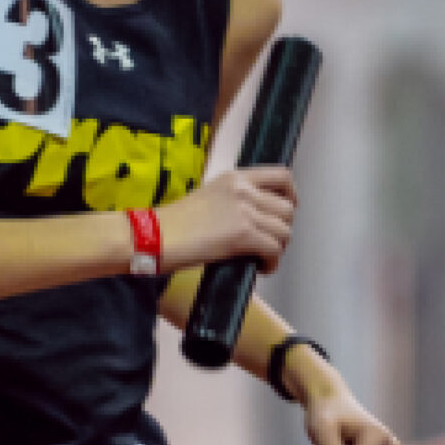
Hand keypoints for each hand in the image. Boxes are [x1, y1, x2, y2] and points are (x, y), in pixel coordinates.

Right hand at [159, 167, 295, 274]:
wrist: (154, 236)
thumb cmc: (173, 224)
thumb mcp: (209, 198)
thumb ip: (235, 202)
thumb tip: (257, 219)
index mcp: (235, 177)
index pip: (282, 175)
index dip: (291, 196)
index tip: (284, 212)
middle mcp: (243, 189)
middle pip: (288, 208)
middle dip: (282, 230)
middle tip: (268, 243)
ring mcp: (244, 210)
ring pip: (284, 231)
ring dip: (277, 248)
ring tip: (261, 258)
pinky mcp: (242, 234)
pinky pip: (274, 250)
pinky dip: (271, 263)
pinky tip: (258, 268)